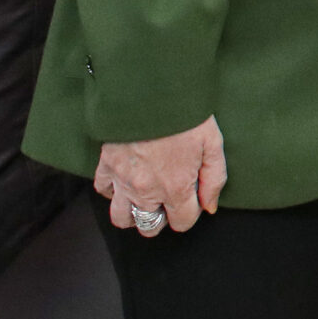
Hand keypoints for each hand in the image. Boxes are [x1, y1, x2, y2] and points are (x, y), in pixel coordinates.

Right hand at [94, 115, 227, 234]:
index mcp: (175, 188)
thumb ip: (214, 180)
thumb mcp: (214, 145)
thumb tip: (209, 207)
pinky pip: (103, 190)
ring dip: (133, 213)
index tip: (192, 200)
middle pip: (148, 227)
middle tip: (168, 201)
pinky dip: (113, 190)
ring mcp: (122, 180)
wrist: (152, 92)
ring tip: (145, 198)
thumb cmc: (187, 116)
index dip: (190, 214)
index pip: (181, 222)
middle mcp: (145, 191)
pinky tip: (126, 180)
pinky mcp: (106, 164)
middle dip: (161, 219)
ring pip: (121, 218)